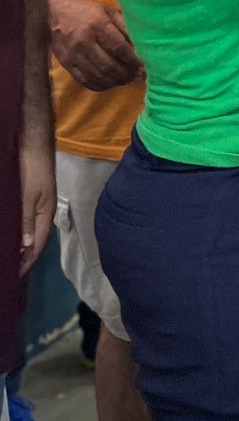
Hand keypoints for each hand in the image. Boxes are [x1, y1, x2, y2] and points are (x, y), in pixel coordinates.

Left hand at [19, 143, 53, 275]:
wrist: (34, 144)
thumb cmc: (32, 169)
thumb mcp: (28, 196)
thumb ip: (27, 221)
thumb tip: (25, 247)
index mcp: (45, 214)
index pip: (38, 244)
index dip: (28, 261)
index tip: (15, 276)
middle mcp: (44, 213)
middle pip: (36, 241)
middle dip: (26, 257)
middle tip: (11, 271)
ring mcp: (39, 205)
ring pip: (32, 232)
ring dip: (23, 246)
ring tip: (11, 258)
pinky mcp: (33, 198)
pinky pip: (28, 222)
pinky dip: (21, 233)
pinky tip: (13, 236)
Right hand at [47, 0, 141, 90]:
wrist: (53, 11)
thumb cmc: (86, 10)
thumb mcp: (107, 11)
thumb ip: (124, 25)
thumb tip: (142, 43)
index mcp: (96, 24)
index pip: (119, 47)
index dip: (134, 60)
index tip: (145, 65)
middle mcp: (83, 41)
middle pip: (109, 65)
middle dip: (127, 73)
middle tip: (138, 76)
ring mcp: (72, 54)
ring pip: (98, 75)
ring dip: (116, 81)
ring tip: (127, 80)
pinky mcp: (65, 63)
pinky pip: (84, 80)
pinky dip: (100, 85)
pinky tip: (110, 82)